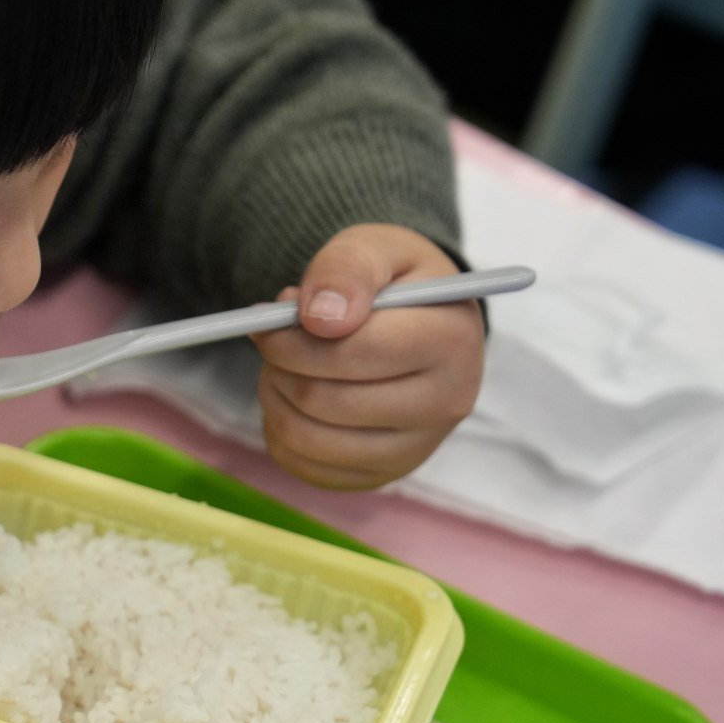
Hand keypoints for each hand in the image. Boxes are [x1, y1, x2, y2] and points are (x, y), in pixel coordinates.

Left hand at [252, 223, 484, 489]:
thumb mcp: (373, 248)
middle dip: (280, 366)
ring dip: (275, 397)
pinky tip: (295, 398)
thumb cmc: (391, 282)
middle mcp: (445, 403)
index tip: (272, 320)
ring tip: (284, 365)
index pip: (353, 352)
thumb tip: (321, 317)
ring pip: (307, 438)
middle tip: (273, 340)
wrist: (417, 320)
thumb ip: (346, 268)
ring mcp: (417, 448)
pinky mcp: (383, 474)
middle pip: (324, 401)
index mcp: (452, 341)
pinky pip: (304, 466)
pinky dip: (280, 431)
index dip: (294, 338)